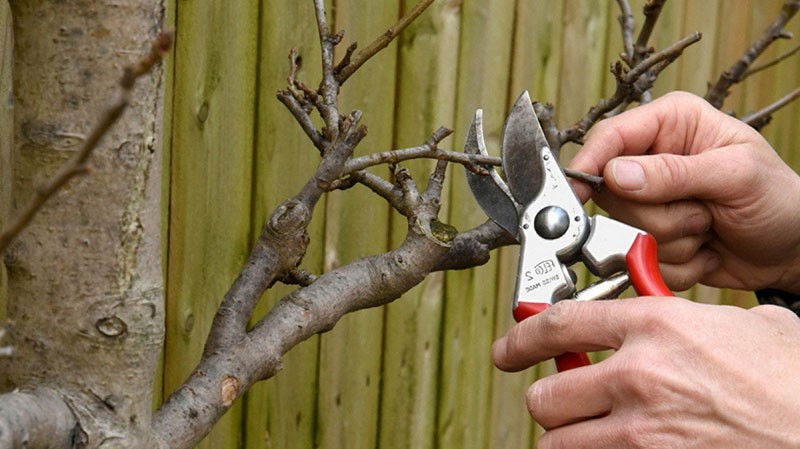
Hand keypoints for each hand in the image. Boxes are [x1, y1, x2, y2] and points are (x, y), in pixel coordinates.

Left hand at [492, 298, 799, 448]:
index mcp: (656, 326)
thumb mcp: (744, 327)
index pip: (558, 323)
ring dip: (567, 437)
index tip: (509, 348)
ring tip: (588, 430)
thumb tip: (674, 315)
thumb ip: (692, 317)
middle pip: (545, 395)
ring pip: (557, 441)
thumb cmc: (793, 382)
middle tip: (567, 399)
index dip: (521, 336)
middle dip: (551, 399)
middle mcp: (638, 376)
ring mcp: (641, 431)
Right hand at [569, 91, 799, 291]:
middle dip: (658, 215)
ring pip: (624, 231)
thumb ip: (675, 172)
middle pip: (612, 194)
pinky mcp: (650, 239)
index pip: (609, 137)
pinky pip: (639, 259)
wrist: (792, 251)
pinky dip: (676, 264)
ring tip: (709, 228)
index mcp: (670, 124)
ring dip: (673, 241)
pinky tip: (705, 248)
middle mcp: (651, 160)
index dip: (590, 164)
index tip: (579, 193)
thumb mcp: (737, 175)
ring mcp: (649, 203)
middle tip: (703, 212)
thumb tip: (616, 173)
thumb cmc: (779, 199)